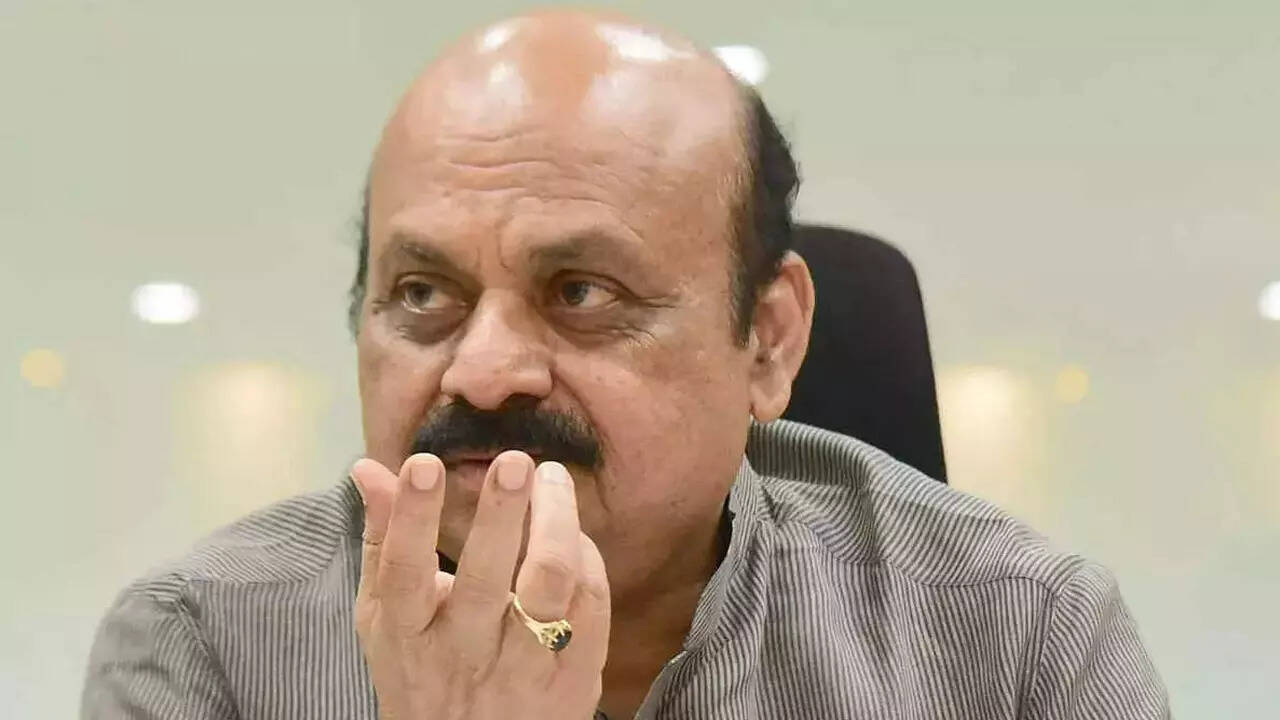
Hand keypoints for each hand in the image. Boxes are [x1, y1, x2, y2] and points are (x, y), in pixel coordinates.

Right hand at [351, 451, 610, 719]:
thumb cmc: (422, 674)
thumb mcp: (387, 618)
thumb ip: (382, 540)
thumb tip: (368, 467)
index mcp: (409, 635)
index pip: (405, 573)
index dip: (412, 518)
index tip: (422, 464)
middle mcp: (464, 654)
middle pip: (486, 580)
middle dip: (501, 515)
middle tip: (515, 462)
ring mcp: (522, 670)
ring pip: (549, 587)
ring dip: (557, 524)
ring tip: (553, 478)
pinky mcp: (574, 680)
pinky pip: (590, 607)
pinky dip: (586, 559)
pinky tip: (574, 534)